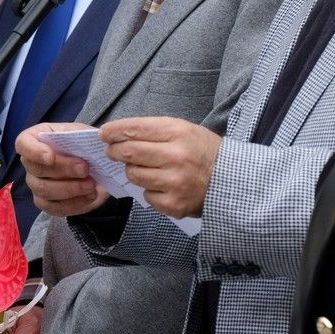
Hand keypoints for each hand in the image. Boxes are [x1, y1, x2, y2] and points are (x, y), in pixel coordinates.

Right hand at [18, 122, 110, 215]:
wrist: (94, 167)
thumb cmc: (83, 145)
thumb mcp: (85, 135)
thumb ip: (85, 136)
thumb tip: (94, 138)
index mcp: (36, 138)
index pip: (23, 144)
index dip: (34, 151)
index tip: (51, 157)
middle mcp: (31, 162)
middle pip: (37, 169)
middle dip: (63, 169)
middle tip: (84, 169)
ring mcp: (35, 184)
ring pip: (44, 190)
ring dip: (70, 188)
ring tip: (91, 184)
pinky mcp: (45, 202)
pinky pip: (54, 207)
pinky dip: (74, 203)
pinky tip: (90, 195)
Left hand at [100, 117, 221, 217]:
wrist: (230, 181)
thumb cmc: (202, 152)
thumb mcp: (184, 130)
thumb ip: (153, 131)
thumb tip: (118, 135)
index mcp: (178, 133)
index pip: (135, 129)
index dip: (114, 131)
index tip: (104, 133)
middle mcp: (176, 157)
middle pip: (129, 152)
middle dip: (115, 151)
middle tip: (112, 151)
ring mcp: (174, 182)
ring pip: (134, 175)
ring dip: (132, 171)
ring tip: (146, 168)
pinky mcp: (174, 204)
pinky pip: (146, 195)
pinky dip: (149, 190)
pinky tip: (162, 185)